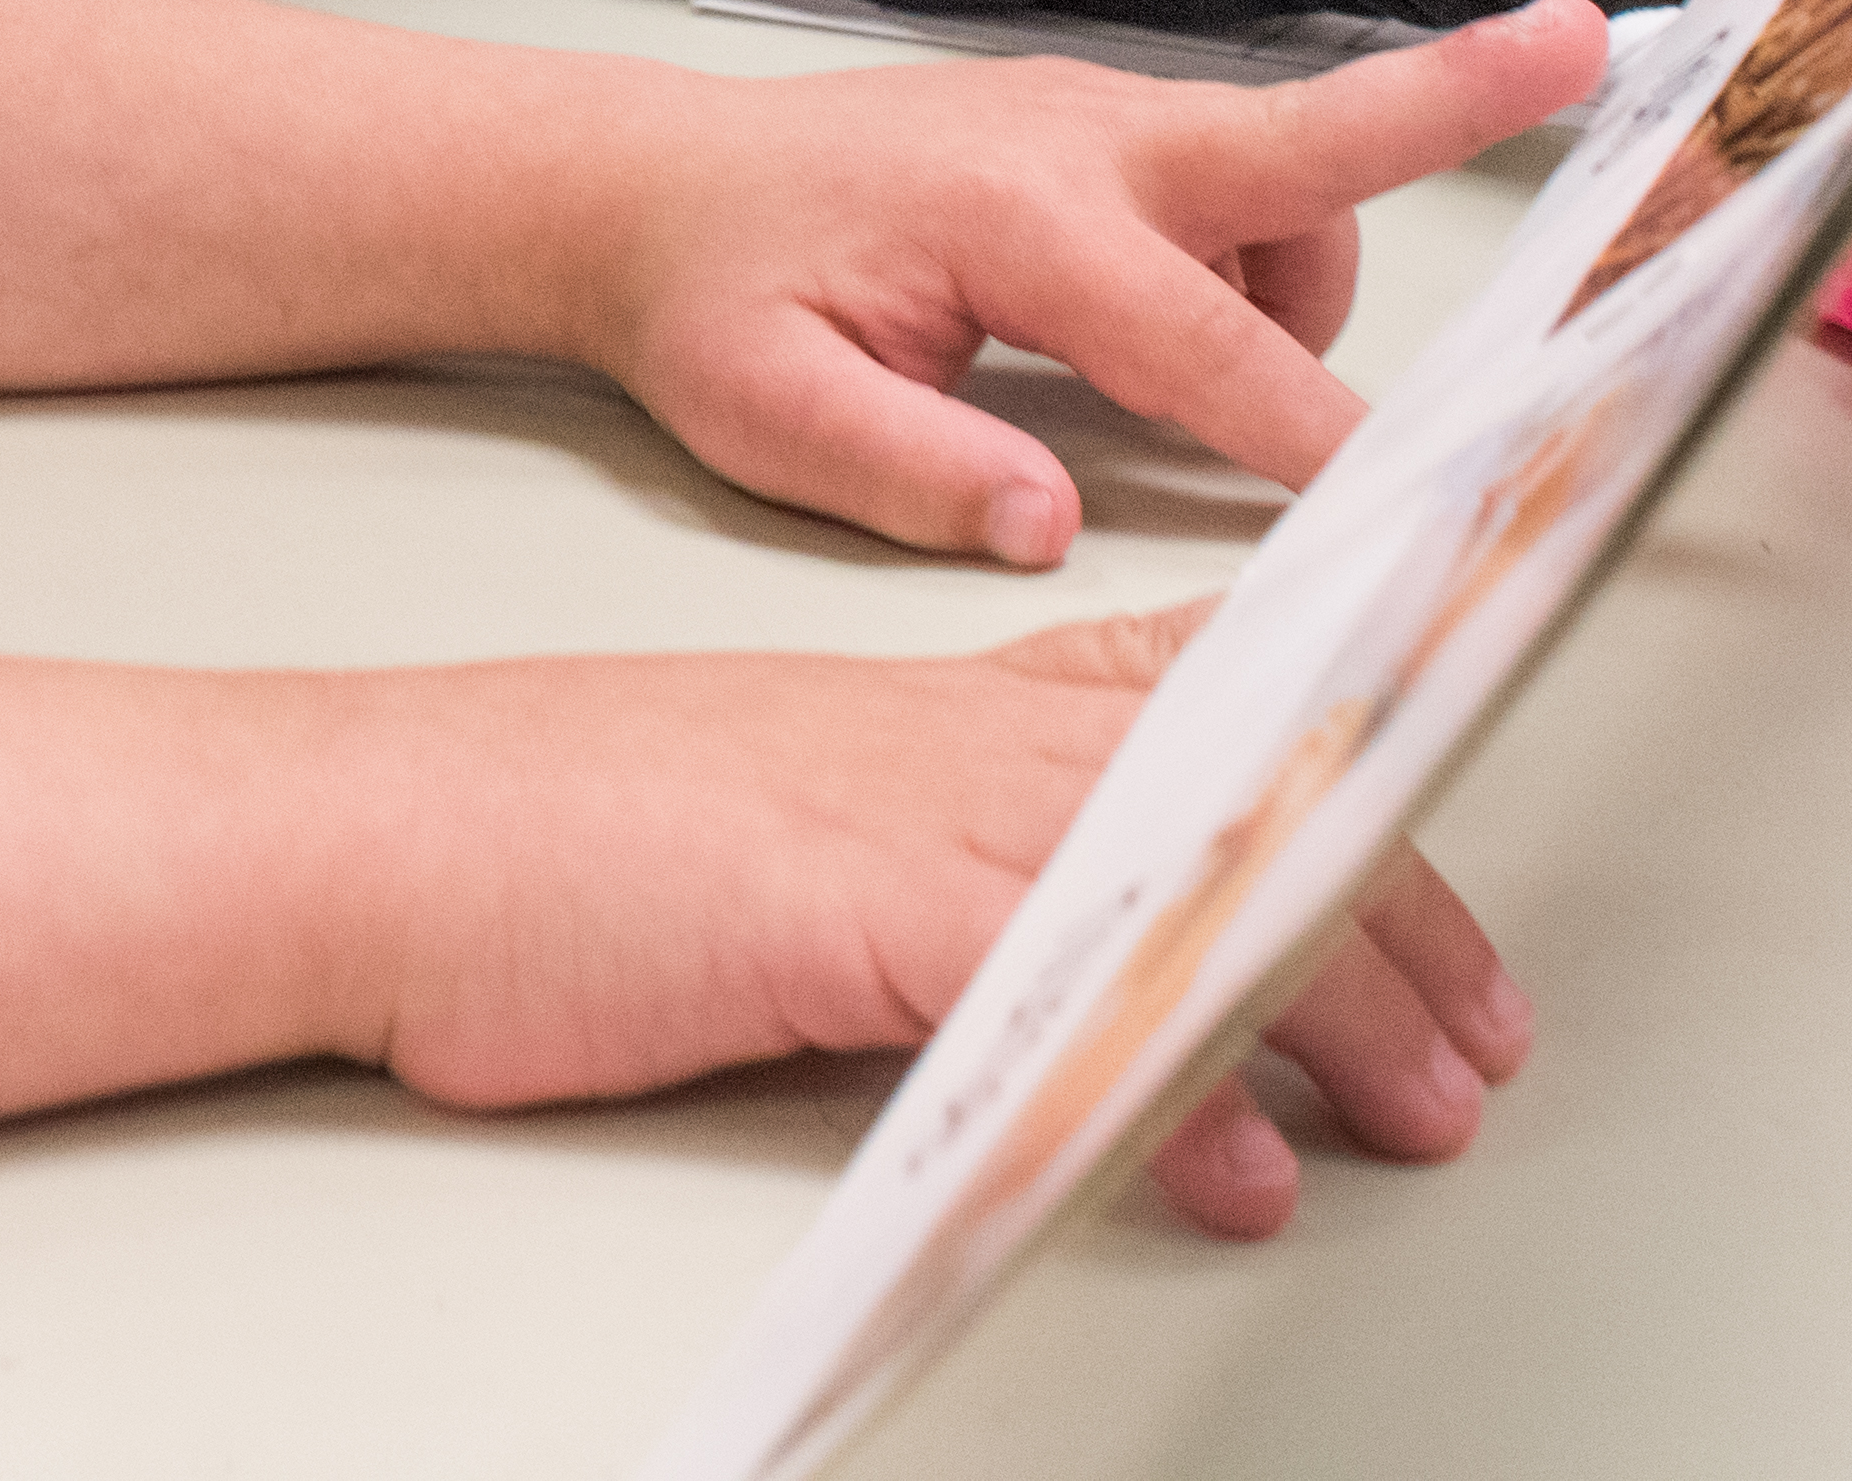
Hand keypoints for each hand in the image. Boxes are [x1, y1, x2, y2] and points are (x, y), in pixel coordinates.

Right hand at [373, 611, 1525, 1237]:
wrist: (377, 828)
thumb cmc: (529, 846)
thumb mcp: (757, 825)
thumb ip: (904, 873)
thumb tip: (1024, 970)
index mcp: (917, 705)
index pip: (1178, 698)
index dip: (1329, 771)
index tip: (1428, 851)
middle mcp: (938, 732)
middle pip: (1229, 792)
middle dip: (1386, 912)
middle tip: (1474, 1032)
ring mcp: (901, 806)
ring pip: (1188, 878)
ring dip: (1331, 1005)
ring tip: (1414, 1107)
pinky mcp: (849, 903)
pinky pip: (1059, 984)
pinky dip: (1164, 1079)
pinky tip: (1230, 1152)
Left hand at [556, 5, 1614, 564]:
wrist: (650, 187)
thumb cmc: (712, 297)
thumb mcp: (767, 411)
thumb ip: (910, 471)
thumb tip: (1043, 527)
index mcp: (1013, 218)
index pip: (1202, 352)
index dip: (1305, 438)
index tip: (1393, 502)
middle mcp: (1079, 140)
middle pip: (1304, 134)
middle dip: (1454, 92)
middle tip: (1586, 42)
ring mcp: (1097, 116)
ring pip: (1287, 190)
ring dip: (1303, 286)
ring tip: (1218, 387)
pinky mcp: (1102, 124)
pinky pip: (1237, 184)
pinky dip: (1258, 258)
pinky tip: (1175, 333)